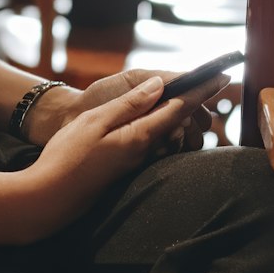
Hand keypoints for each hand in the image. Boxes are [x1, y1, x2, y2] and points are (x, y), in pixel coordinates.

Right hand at [17, 73, 227, 240]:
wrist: (49, 197)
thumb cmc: (67, 156)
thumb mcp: (96, 121)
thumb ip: (130, 104)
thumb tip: (160, 85)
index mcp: (141, 136)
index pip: (180, 108)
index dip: (202, 89)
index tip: (224, 75)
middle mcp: (147, 151)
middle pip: (183, 124)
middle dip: (197, 104)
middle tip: (209, 82)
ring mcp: (140, 162)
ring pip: (174, 137)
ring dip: (182, 118)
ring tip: (185, 99)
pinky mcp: (131, 169)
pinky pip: (160, 147)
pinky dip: (166, 130)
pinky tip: (157, 122)